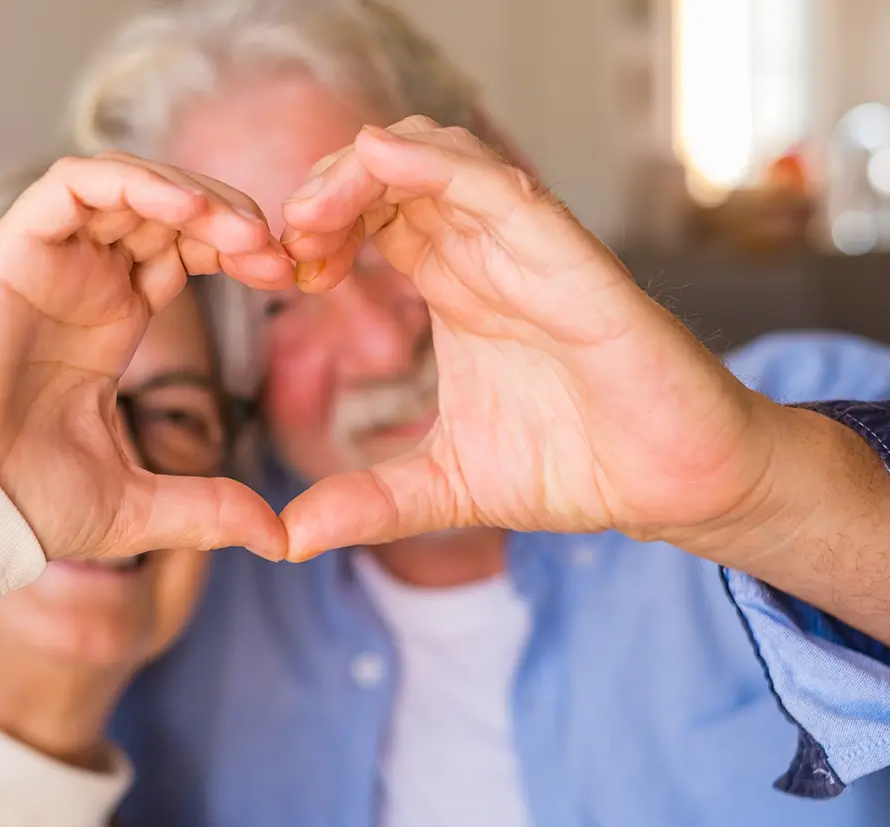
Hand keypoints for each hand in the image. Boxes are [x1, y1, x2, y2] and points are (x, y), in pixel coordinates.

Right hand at [0, 154, 291, 559]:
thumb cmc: (27, 504)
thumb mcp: (141, 507)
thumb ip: (211, 510)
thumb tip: (282, 541)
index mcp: (111, 324)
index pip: (184, 252)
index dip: (238, 251)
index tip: (288, 275)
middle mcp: (83, 284)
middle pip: (167, 210)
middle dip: (230, 218)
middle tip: (277, 252)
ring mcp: (48, 263)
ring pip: (128, 185)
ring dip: (193, 194)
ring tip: (244, 235)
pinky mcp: (12, 251)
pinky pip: (74, 184)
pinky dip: (132, 181)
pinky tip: (186, 212)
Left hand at [278, 117, 781, 560]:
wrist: (671, 485)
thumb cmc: (574, 465)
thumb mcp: (445, 487)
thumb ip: (367, 504)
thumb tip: (285, 540)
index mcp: (455, 287)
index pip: (373, 217)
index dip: (318, 227)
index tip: (283, 274)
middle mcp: (485, 254)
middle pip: (392, 172)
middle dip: (325, 187)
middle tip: (287, 240)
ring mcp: (526, 249)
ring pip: (436, 157)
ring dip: (361, 168)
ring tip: (313, 218)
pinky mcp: (569, 259)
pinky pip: (496, 185)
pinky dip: (434, 162)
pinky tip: (376, 161)